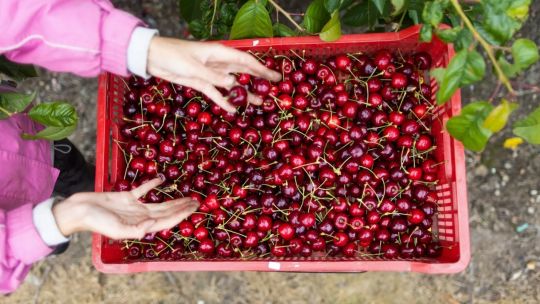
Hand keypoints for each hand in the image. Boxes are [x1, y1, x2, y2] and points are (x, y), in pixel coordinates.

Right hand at [52, 178, 198, 238]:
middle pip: (167, 212)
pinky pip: (142, 190)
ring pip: (159, 203)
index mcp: (140, 225)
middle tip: (198, 202)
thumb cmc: (96, 221)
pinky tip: (161, 179)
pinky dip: (152, 184)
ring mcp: (134, 207)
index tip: (195, 209)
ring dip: (174, 200)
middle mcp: (141, 217)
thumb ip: (136, 229)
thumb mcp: (116, 229)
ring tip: (188, 196)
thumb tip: (154, 224)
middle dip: (183, 208)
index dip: (181, 215)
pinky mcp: (126, 197)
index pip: (167, 220)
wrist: (78, 210)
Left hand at [147, 37, 280, 112]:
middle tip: (273, 91)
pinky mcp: (201, 83)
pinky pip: (216, 93)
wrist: (153, 57)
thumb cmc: (173, 55)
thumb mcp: (194, 67)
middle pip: (243, 73)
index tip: (275, 78)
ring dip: (244, 94)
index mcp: (220, 53)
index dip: (262, 70)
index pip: (246, 62)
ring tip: (258, 103)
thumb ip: (214, 77)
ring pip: (232, 85)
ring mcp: (211, 74)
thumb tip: (234, 84)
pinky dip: (224, 101)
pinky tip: (234, 109)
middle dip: (258, 81)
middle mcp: (218, 63)